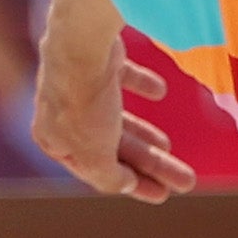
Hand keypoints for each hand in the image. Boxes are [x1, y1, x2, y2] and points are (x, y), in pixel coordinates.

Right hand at [38, 38, 189, 203]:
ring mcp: (79, 83)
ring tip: (170, 145)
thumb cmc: (83, 103)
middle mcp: (61, 113)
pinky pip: (122, 76)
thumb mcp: (94, 155)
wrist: (82, 43)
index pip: (96, 171)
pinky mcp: (97, 58)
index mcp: (52, 140)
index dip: (132, 184)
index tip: (162, 194)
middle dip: (150, 164)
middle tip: (185, 180)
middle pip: (113, 146)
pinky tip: (160, 91)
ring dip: (145, 134)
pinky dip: (141, 85)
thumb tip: (124, 185)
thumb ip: (108, 176)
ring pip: (117, 117)